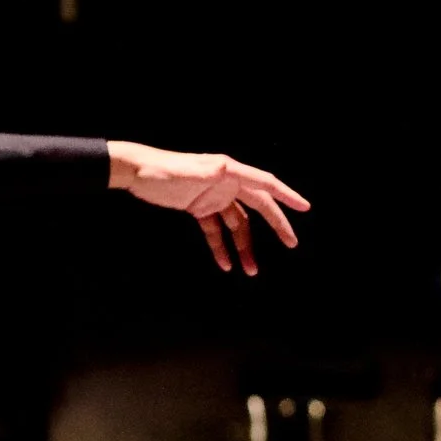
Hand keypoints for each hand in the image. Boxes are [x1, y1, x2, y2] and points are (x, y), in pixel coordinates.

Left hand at [107, 140, 310, 275]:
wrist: (136, 172)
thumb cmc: (161, 169)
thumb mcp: (187, 172)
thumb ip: (208, 175)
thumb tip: (227, 170)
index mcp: (229, 171)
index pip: (264, 183)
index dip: (286, 195)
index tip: (304, 208)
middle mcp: (226, 183)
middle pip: (258, 206)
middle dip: (275, 226)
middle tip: (291, 244)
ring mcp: (214, 197)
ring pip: (238, 224)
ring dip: (244, 246)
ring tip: (250, 271)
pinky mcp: (200, 208)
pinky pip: (216, 231)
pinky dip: (221, 247)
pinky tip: (225, 265)